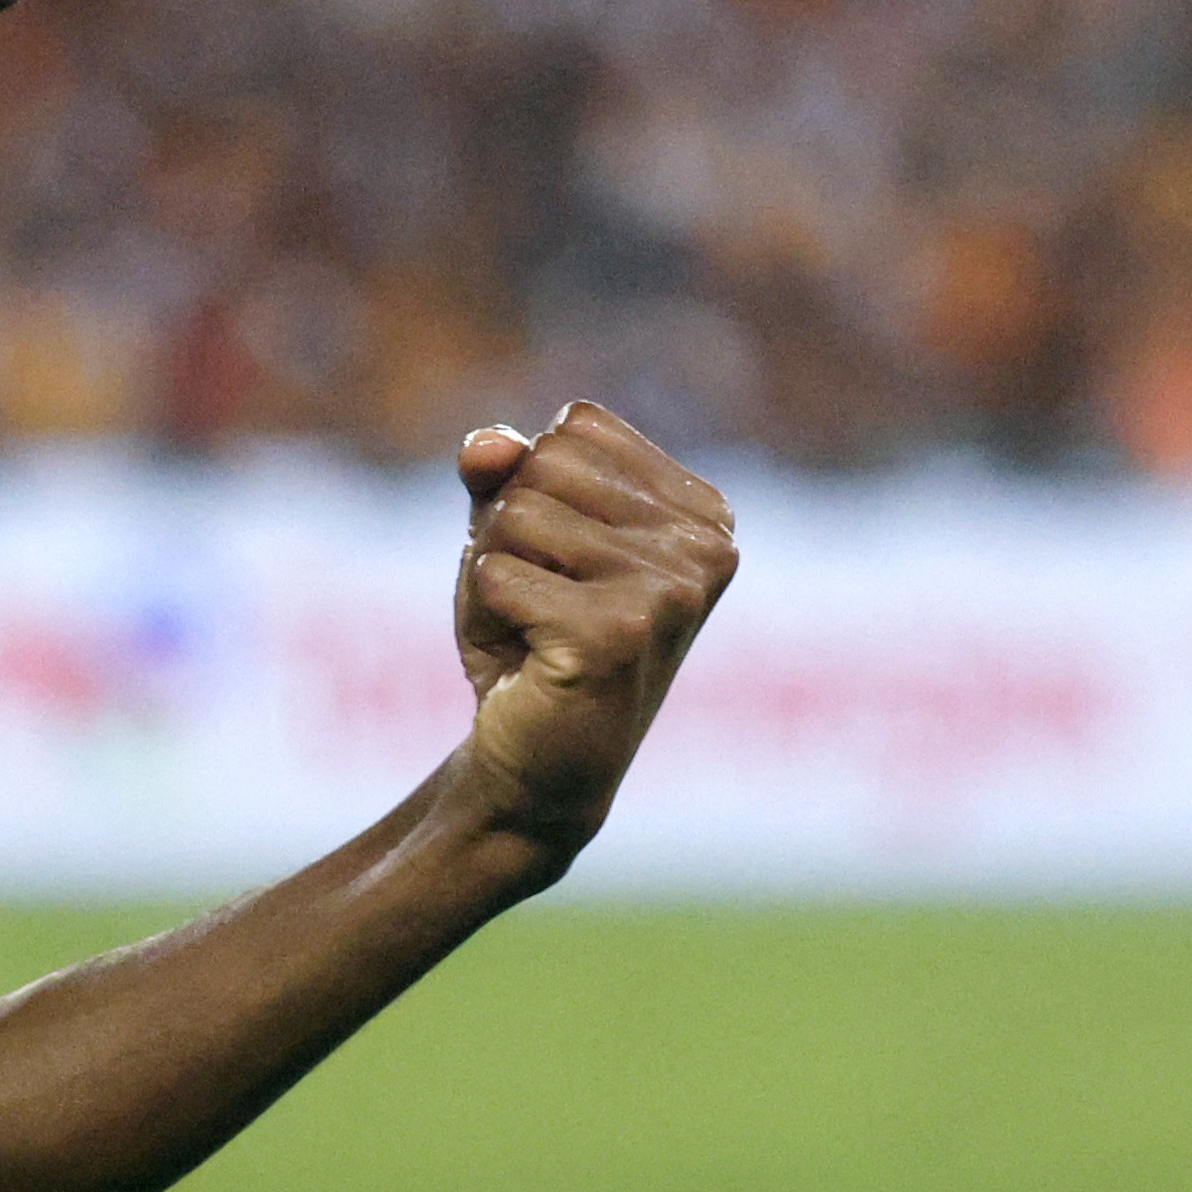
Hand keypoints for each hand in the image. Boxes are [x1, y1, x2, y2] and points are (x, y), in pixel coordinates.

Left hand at [445, 403, 737, 862]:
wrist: (536, 765)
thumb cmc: (531, 638)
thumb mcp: (512, 536)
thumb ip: (500, 472)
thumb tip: (489, 446)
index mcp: (703, 510)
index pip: (576, 427)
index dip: (533, 487)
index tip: (560, 562)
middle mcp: (708, 544)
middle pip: (542, 464)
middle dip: (507, 532)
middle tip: (538, 605)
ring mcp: (672, 590)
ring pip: (514, 515)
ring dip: (493, 576)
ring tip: (531, 632)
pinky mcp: (619, 633)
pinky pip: (496, 574)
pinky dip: (483, 615)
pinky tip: (526, 661)